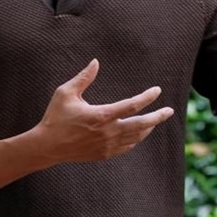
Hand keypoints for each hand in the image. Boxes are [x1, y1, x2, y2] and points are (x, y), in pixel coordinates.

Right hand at [31, 59, 174, 165]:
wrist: (47, 146)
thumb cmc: (55, 117)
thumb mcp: (65, 93)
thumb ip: (83, 78)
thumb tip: (95, 62)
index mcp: (101, 115)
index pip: (132, 105)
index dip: (147, 97)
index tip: (156, 91)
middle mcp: (107, 132)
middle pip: (141, 125)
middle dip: (158, 117)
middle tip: (169, 111)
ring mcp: (107, 145)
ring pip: (136, 137)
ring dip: (148, 128)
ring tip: (155, 120)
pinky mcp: (104, 154)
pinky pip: (126, 147)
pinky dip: (136, 140)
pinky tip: (138, 134)